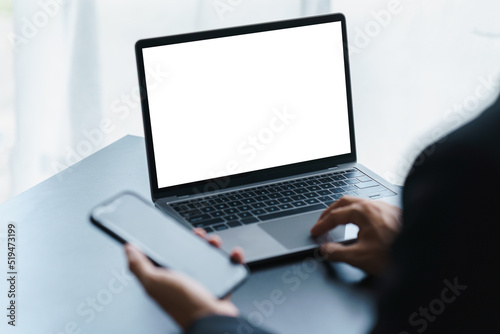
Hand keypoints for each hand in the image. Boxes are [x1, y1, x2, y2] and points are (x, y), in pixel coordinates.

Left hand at [125, 228, 243, 329]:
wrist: (213, 320)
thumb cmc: (184, 305)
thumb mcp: (154, 282)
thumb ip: (139, 266)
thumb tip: (127, 250)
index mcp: (164, 280)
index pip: (161, 256)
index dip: (166, 242)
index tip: (173, 230)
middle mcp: (182, 281)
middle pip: (186, 254)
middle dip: (193, 240)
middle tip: (198, 234)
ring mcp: (201, 284)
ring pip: (207, 258)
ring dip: (212, 246)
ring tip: (214, 242)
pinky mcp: (219, 287)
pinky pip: (226, 269)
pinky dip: (232, 259)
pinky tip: (233, 254)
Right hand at [310, 196, 401, 275]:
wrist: (426, 252)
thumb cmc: (396, 253)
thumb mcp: (360, 257)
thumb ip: (337, 253)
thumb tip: (324, 250)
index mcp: (362, 211)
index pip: (334, 215)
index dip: (321, 225)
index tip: (315, 232)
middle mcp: (373, 204)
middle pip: (344, 202)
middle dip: (330, 212)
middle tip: (321, 222)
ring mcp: (385, 206)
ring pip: (358, 203)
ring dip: (344, 210)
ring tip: (338, 220)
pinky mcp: (394, 212)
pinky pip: (370, 207)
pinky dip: (357, 213)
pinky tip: (361, 224)